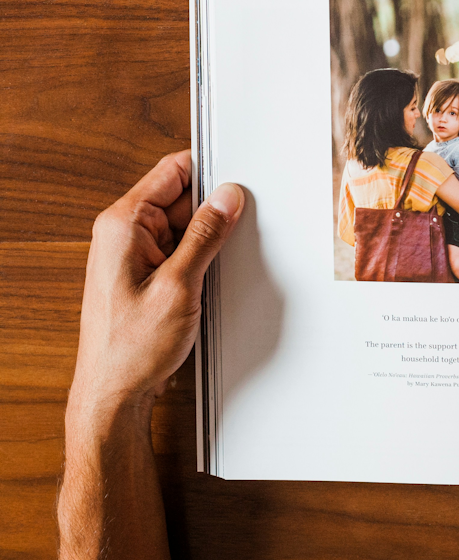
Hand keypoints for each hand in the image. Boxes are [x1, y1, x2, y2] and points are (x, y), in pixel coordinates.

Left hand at [70, 150, 242, 412]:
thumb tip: (227, 198)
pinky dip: (201, 260)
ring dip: (208, 241)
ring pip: (186, 227)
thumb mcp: (179, 285)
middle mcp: (124, 234)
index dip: (209, 170)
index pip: (172, 171)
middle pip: (182, 198)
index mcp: (123, 224)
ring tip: (213, 270)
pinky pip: (181, 251)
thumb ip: (206, 236)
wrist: (114, 391)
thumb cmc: (131, 348)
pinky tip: (208, 281)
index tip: (239, 178)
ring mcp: (134, 254)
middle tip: (236, 234)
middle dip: (214, 211)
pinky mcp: (146, 274)